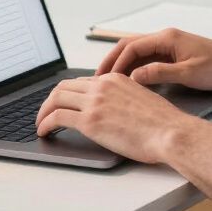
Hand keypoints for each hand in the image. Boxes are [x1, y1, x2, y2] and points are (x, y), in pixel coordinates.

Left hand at [35, 72, 193, 163]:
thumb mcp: (143, 100)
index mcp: (116, 79)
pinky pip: (57, 117)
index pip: (83, 82)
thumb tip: (114, 111)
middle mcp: (103, 85)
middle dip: (51, 100)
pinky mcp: (89, 120)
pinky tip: (44, 131)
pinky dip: (45, 123)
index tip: (64, 104)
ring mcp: (95, 102)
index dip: (70, 94)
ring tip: (41, 123)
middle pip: (65, 86)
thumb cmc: (164, 124)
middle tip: (47, 113)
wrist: (170, 132)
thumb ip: (124, 99)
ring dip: (43, 111)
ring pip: (56, 98)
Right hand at [95, 27, 211, 89]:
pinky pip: (148, 59)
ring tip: (108, 82)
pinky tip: (129, 82)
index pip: (131, 46)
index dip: (115, 62)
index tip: (104, 78)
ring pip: (137, 52)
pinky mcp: (174, 55)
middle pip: (129, 46)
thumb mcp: (188, 73)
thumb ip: (160, 73)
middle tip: (97, 79)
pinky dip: (135, 68)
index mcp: (167, 38)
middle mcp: (165, 38)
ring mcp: (169, 46)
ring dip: (122, 65)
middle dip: (112, 61)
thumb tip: (135, 76)